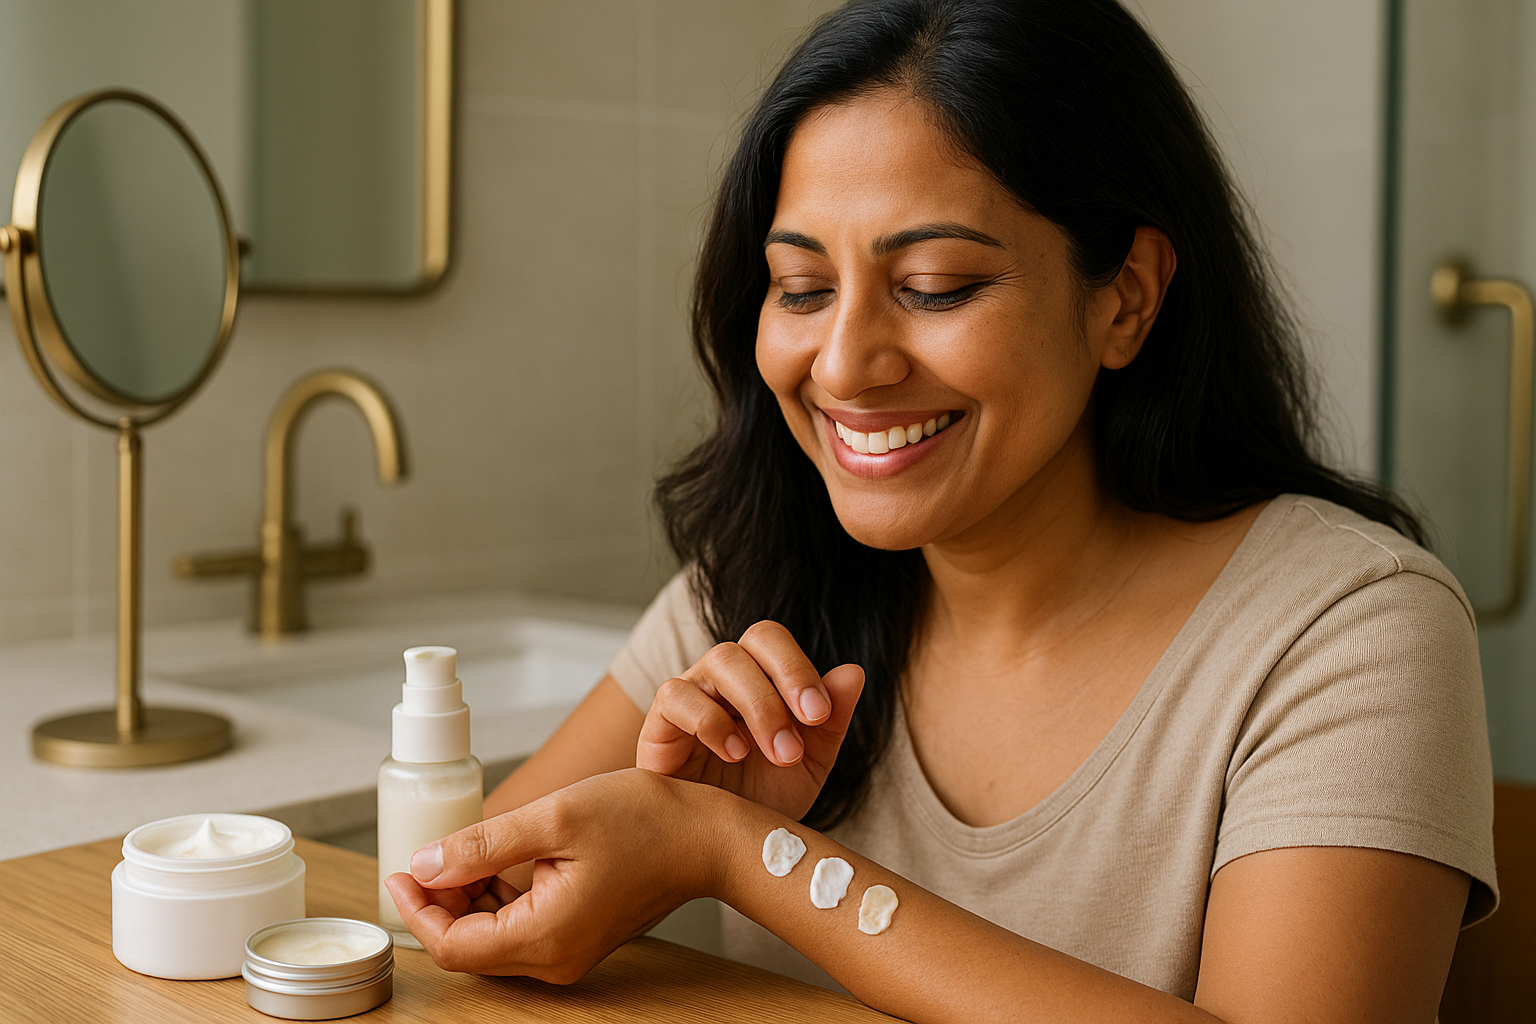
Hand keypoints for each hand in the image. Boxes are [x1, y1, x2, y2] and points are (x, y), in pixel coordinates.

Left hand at [385, 769, 719, 982]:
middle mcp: (553, 959)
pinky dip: (496, 900)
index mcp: (544, 935)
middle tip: (428, 853)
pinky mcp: (577, 938)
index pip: (452, 946)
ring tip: (463, 849)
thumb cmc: (644, 820)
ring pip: (491, 939)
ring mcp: (567, 953)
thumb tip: (424, 866)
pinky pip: (519, 930)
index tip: (399, 869)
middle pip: (468, 947)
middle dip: (438, 903)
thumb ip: (482, 845)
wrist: (706, 837)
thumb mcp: (554, 817)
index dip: (416, 910)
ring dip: (467, 898)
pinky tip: (496, 861)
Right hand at [635, 620, 863, 819]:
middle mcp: (723, 676)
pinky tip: (734, 753)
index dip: (798, 667)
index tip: (821, 715)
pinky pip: (677, 696)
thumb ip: (831, 720)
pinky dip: (710, 720)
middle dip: (785, 685)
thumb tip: (854, 672)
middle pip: (750, 643)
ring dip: (758, 704)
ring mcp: (690, 693)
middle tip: (803, 735)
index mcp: (758, 675)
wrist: (719, 845)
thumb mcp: (808, 764)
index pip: (772, 639)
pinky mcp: (660, 723)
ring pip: (720, 661)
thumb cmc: (760, 798)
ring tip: (780, 753)